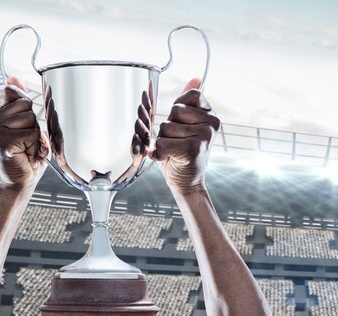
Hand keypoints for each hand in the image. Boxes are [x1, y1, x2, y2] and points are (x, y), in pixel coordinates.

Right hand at [0, 77, 48, 190]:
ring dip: (34, 135)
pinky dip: (35, 145)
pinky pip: (32, 133)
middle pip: (25, 103)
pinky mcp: (3, 141)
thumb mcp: (23, 123)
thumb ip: (18, 100)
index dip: (24, 105)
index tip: (21, 124)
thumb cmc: (24, 155)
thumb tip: (12, 76)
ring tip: (25, 147)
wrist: (18, 183)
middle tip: (25, 140)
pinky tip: (25, 154)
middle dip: (32, 122)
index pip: (12, 90)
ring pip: (30, 118)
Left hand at [150, 78, 220, 194]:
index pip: (189, 96)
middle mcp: (212, 123)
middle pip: (173, 112)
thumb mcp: (185, 124)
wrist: (187, 182)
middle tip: (177, 142)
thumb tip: (196, 78)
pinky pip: (162, 143)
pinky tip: (169, 159)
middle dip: (167, 128)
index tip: (182, 125)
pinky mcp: (193, 149)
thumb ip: (188, 102)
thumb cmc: (182, 152)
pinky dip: (158, 153)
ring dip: (163, 141)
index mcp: (211, 114)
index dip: (177, 110)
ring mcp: (204, 136)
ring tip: (174, 151)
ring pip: (165, 128)